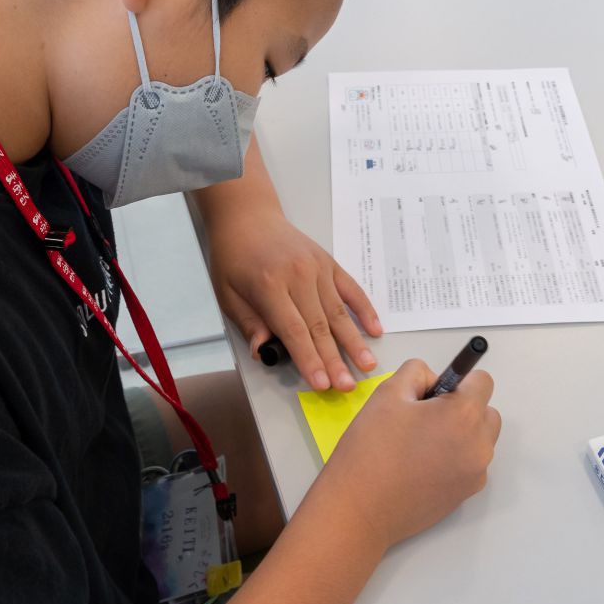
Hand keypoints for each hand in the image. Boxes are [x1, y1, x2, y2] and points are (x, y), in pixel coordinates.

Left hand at [204, 204, 381, 391]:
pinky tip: (375, 330)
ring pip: (339, 312)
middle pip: (320, 326)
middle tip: (348, 386)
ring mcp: (318, 268)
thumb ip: (250, 324)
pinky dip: (365, 310)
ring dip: (354, 341)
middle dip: (335, 360)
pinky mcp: (329, 263)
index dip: (309, 359)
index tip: (321, 384)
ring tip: (367, 365)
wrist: (248, 217)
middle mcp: (299, 276)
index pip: (294, 330)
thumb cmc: (234, 258)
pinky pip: (351, 289)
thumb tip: (265, 352)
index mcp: (270, 286)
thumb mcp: (228, 294)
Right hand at [311, 360, 501, 551]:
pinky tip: (421, 467)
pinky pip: (469, 465)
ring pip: (479, 440)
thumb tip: (434, 381)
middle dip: (462, 408)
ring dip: (461, 434)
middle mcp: (479, 445)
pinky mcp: (466, 495)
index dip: (458, 381)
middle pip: (486, 412)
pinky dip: (454, 460)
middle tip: (423, 418)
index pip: (482, 381)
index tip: (433, 393)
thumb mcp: (388, 392)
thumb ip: (417, 373)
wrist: (359, 509)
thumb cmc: (371, 448)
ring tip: (420, 445)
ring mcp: (475, 474)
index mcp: (464, 415)